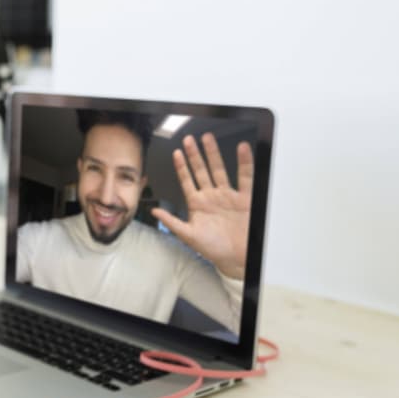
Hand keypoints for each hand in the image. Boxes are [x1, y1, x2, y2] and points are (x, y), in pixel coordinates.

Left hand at [151, 133, 253, 279]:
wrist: (236, 258)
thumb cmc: (212, 248)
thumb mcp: (188, 235)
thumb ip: (171, 222)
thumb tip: (154, 212)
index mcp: (197, 203)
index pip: (187, 180)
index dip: (181, 167)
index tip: (176, 153)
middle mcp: (211, 196)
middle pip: (201, 170)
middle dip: (195, 155)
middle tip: (188, 139)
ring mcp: (227, 195)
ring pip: (219, 169)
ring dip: (213, 154)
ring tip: (207, 139)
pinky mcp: (244, 198)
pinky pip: (244, 177)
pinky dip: (244, 163)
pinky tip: (241, 149)